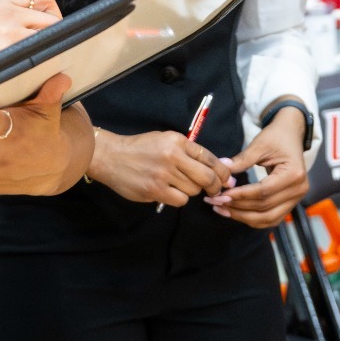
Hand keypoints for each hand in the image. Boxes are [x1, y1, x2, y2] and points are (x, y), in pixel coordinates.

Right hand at [88, 128, 224, 205]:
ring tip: (178, 185)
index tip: (227, 179)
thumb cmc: (140, 148)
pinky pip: (180, 200)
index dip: (222, 171)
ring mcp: (164, 175)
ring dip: (191, 191)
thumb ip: (187, 152)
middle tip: (215, 190)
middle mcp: (173, 156)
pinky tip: (169, 192)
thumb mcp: (165, 140)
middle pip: (206, 177)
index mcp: (177, 141)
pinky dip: (178, 198)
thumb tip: (214, 167)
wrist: (112, 156)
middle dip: (215, 186)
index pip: (209, 157)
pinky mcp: (155, 190)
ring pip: (193, 190)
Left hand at [206, 105, 309, 225]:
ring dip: (243, 217)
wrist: (292, 135)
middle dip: (238, 208)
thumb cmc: (276, 137)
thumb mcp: (259, 145)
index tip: (220, 194)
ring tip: (222, 209)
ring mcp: (296, 199)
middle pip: (265, 208)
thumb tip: (221, 168)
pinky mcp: (290, 204)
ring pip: (268, 219)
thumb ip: (241, 160)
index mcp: (294, 174)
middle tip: (216, 203)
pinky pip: (271, 218)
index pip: (263, 191)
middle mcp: (298, 190)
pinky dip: (252, 219)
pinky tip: (235, 212)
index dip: (240, 195)